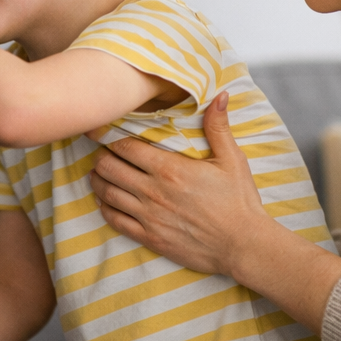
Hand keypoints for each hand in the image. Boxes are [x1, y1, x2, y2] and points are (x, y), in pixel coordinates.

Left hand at [88, 93, 275, 276]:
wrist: (243, 245)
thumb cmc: (238, 201)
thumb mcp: (232, 159)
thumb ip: (218, 127)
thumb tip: (220, 95)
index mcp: (170, 168)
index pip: (126, 147)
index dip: (108, 137)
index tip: (100, 131)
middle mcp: (153, 191)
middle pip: (110, 168)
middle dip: (101, 157)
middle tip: (100, 152)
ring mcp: (149, 216)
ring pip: (108, 193)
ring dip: (98, 181)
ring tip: (97, 173)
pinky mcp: (150, 237)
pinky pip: (116, 221)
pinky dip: (105, 208)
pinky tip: (104, 201)